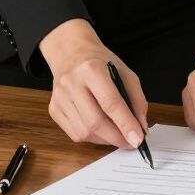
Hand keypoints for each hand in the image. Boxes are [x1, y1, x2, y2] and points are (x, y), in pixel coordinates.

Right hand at [40, 18, 148, 148]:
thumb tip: (141, 127)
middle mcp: (72, 84)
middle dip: (116, 137)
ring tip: (116, 135)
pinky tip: (100, 130)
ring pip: (83, 132)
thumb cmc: (101, 62)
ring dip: (104, 140)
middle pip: (95, 122)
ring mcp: (60, 98)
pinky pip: (74, 134)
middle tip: (130, 142)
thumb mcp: (124, 71)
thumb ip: (136, 98)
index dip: (126, 124)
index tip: (137, 139)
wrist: (71, 53)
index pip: (111, 103)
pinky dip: (91, 137)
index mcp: (92, 69)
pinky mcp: (54, 109)